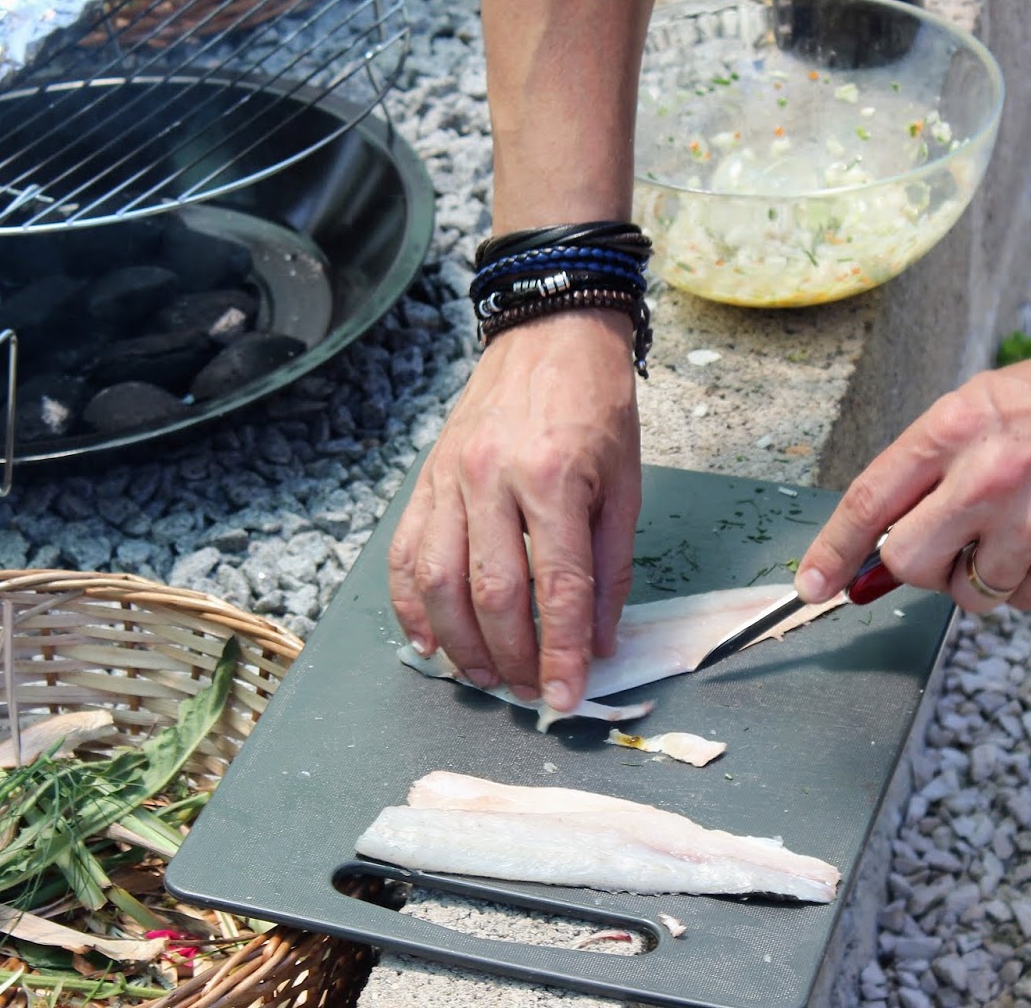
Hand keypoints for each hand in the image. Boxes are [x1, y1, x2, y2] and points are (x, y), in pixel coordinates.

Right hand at [387, 309, 641, 711]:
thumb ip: (610, 567)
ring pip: (438, 580)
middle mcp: (494, 479)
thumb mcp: (626, 483)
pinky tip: (427, 640)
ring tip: (484, 676)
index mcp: (555, 478)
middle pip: (491, 594)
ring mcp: (451, 478)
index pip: (557, 588)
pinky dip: (410, 604)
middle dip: (512, 658)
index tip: (565, 697)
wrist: (548, 333)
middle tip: (529, 691)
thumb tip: (597, 641)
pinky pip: (404, 551)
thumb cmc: (596, 404)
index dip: (560, 654)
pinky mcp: (427, 478)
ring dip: (458, 643)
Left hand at [795, 330, 1030, 613]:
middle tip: (937, 542)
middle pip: (908, 562)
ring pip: (966, 593)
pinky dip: (1018, 584)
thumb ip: (918, 471)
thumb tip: (873, 544)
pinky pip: (1019, 601)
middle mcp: (986, 478)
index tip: (813, 583)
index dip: (832, 551)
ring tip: (999, 531)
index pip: (870, 504)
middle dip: (910, 566)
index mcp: (949, 432)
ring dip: (970, 576)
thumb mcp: (966, 409)